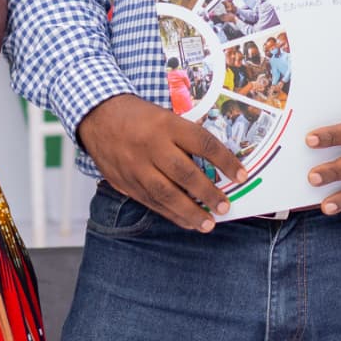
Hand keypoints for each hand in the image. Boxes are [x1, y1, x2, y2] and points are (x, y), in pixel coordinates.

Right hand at [78, 94, 241, 231]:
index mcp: (167, 124)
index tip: (241, 175)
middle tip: (225, 207)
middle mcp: (152, 146)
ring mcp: (137, 166)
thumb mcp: (165, 116)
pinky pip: (151, 202)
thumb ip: (185, 138)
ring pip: (166, 194)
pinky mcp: (126, 181)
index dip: (225, 161)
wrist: (98, 116)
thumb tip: (215, 164)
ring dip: (190, 212)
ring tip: (208, 224)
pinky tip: (187, 221)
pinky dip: (171, 214)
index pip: (203, 143)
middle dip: (208, 193)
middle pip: (185, 173)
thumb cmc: (139, 117)